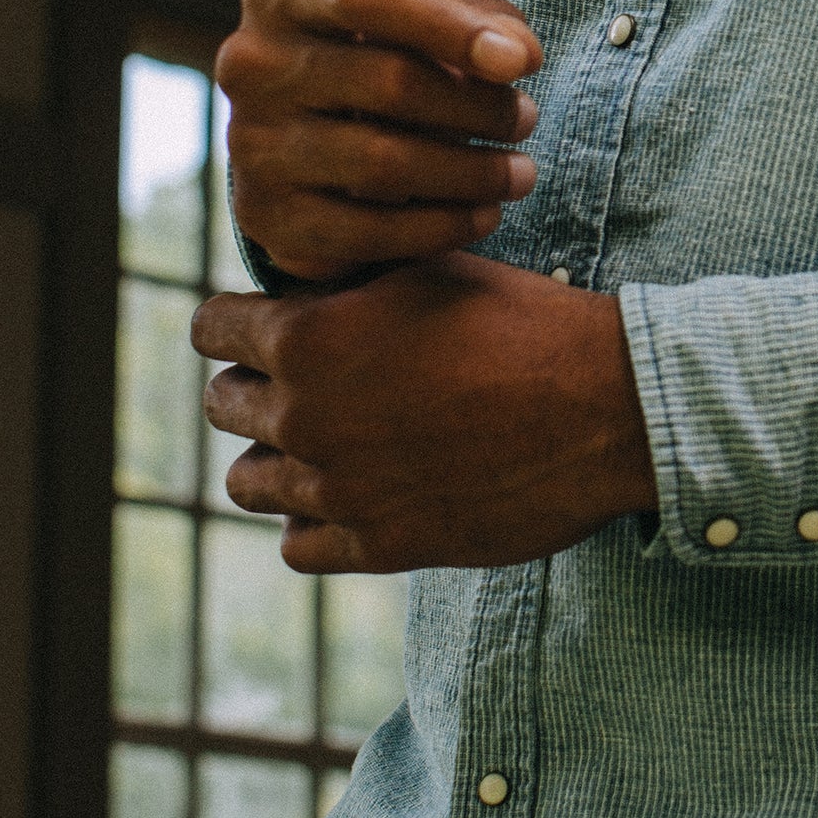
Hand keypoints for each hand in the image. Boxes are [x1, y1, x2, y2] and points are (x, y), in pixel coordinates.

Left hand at [193, 253, 657, 570]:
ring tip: (332, 439)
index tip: (269, 324)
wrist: (606, 406)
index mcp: (310, 337)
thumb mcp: (430, 271)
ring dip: (279, 457)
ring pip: (249, 482)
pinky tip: (356, 491)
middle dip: (258, 385)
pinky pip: (297, 545)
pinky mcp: (380, 546)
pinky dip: (313, 519)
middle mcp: (307, 416)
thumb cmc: (526, 324)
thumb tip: (304, 286)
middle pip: (223, 404)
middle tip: (315, 379)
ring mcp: (339, 489)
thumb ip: (350, 283)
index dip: (240, 320)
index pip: (211, 328)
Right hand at [216, 0, 545, 282]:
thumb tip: (517, 54)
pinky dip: (439, 228)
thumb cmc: (381, 53)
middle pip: (388, 83)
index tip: (523, 63)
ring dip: (471, 174)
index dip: (452, 29)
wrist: (305, 132)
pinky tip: (484, 215)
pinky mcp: (265, 216)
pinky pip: (365, 232)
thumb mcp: (422, 15)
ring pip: (382, 164)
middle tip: (526, 119)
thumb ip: (477, 17)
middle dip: (478, 108)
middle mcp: (249, 64)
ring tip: (520, 173)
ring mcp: (250, 144)